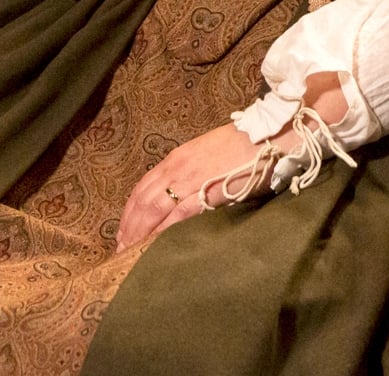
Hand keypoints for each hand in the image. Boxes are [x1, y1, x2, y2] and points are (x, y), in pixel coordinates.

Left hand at [113, 73, 350, 249]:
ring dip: (138, 233)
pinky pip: (176, 217)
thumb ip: (194, 172)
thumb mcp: (209, 153)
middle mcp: (177, 167)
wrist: (269, 136)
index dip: (131, 210)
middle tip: (120, 248)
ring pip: (153, 209)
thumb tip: (185, 194)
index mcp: (177, 158)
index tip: (124, 229)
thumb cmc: (245, 145)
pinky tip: (153, 247)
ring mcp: (190, 180)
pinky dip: (160, 233)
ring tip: (129, 252)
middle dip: (129, 226)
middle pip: (142, 200)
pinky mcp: (206, 193)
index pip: (143, 186)